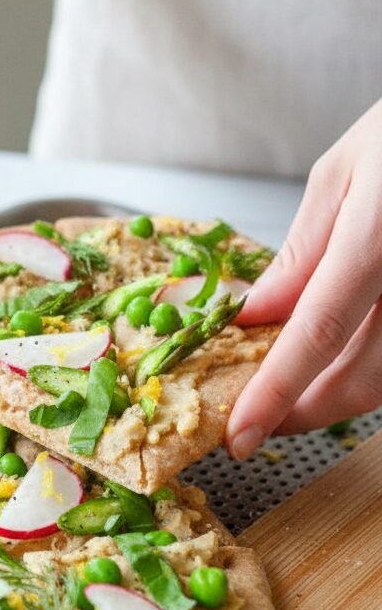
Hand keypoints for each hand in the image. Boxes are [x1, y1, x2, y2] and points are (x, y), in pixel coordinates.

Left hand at [227, 99, 381, 457]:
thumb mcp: (342, 175)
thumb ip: (300, 253)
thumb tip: (254, 315)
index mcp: (377, 239)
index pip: (318, 334)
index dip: (276, 393)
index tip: (240, 434)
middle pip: (359, 377)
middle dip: (300, 412)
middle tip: (255, 420)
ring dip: (332, 400)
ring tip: (287, 396)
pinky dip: (364, 373)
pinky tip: (333, 366)